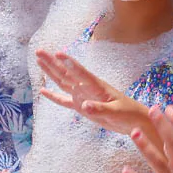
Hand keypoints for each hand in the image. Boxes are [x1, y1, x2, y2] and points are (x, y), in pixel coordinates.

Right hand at [36, 50, 150, 135]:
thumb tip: (83, 105)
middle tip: (39, 51)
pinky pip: (64, 101)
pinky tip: (44, 91)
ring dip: (51, 72)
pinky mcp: (80, 106)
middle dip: (52, 62)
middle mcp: (87, 87)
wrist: (133, 120)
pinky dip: (54, 97)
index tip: (58, 54)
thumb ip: (100, 109)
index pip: (80, 73)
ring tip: (39, 60)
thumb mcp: (116, 112)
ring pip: (63, 82)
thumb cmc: (128, 113)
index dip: (69, 63)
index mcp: (97, 86)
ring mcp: (82, 95)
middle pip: (66, 73)